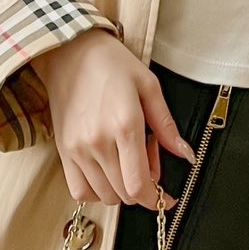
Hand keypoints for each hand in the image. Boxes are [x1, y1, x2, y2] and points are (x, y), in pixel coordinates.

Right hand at [29, 28, 195, 210]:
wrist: (69, 51)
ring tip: (125, 160)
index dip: (155, 198)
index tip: (166, 197)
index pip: (138, 185)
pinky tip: (106, 173)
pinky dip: (96, 192)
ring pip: (104, 195)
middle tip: (148, 162)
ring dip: (121, 189)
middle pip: (124, 194)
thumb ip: (166, 125)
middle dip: (143, 188)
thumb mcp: (148, 86)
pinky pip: (79, 191)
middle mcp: (98, 142)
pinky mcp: (63, 151)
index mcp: (125, 125)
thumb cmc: (111, 64)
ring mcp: (77, 149)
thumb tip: (185, 155)